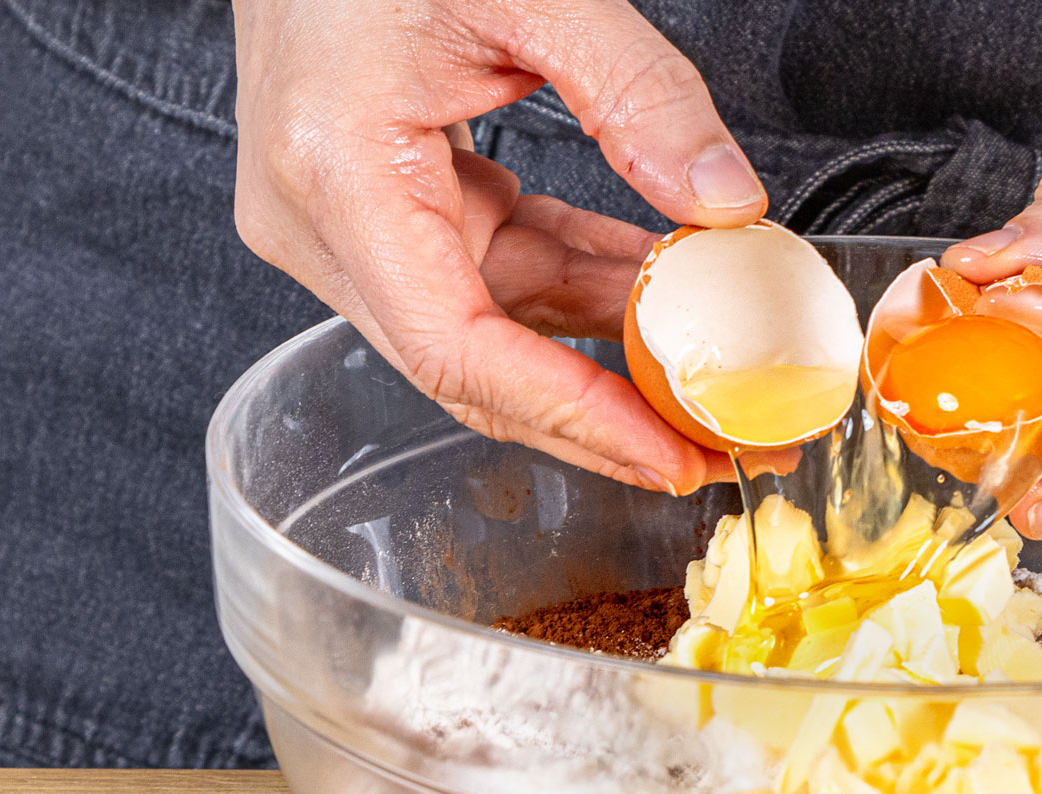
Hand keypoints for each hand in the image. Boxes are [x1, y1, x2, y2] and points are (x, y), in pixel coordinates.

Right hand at [231, 0, 766, 493]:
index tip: (663, 452)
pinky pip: (485, 271)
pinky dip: (569, 279)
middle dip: (596, 411)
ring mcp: (338, 220)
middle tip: (702, 449)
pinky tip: (644, 287)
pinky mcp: (371, 207)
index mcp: (334, 174)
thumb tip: (724, 203)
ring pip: (488, 324)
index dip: (571, 414)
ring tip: (700, 361)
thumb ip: (638, 93)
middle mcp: (317, 219)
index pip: (458, 349)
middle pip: (470, 365)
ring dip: (597, 339)